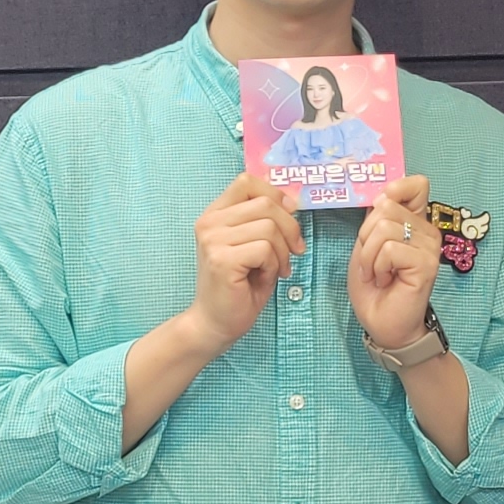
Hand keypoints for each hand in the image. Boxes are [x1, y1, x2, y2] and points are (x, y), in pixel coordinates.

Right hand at [185, 167, 302, 348]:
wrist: (216, 323)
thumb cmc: (239, 286)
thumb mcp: (253, 244)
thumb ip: (264, 220)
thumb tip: (293, 201)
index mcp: (215, 214)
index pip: (246, 181)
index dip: (275, 195)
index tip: (290, 215)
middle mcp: (209, 222)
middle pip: (265, 204)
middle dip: (290, 229)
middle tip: (294, 252)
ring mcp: (212, 240)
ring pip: (269, 228)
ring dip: (283, 252)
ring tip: (276, 269)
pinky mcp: (221, 259)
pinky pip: (265, 250)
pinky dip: (274, 265)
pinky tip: (265, 277)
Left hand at [349, 173, 442, 349]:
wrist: (382, 323)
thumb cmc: (374, 285)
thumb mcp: (366, 244)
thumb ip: (376, 218)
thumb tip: (382, 195)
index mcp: (415, 222)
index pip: (417, 184)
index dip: (395, 190)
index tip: (377, 212)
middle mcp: (427, 231)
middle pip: (387, 206)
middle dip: (366, 235)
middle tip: (372, 260)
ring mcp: (430, 247)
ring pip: (384, 227)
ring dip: (369, 256)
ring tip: (377, 273)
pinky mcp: (426, 264)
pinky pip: (389, 249)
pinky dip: (377, 267)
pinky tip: (385, 280)